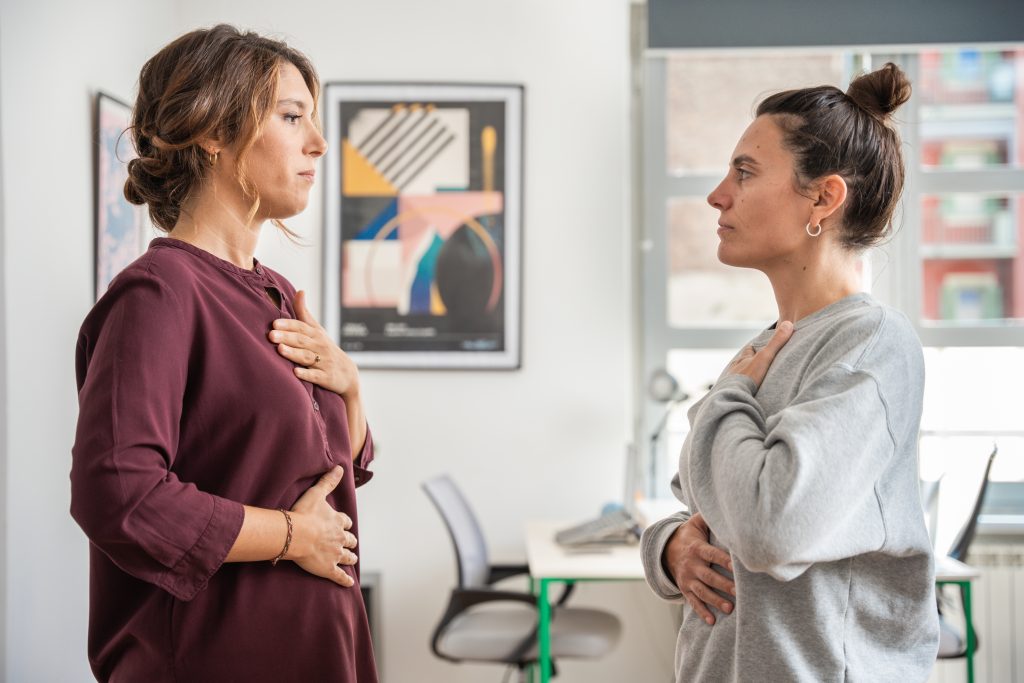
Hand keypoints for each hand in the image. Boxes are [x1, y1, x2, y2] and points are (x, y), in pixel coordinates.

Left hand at [270, 290, 359, 397]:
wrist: (347, 374)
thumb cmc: (326, 348)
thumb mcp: (317, 330)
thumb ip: (304, 312)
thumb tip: (299, 291)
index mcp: (316, 335)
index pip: (301, 327)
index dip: (288, 325)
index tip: (274, 323)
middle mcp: (320, 346)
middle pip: (301, 341)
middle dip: (287, 337)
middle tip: (271, 335)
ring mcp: (323, 362)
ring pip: (307, 357)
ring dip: (293, 353)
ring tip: (280, 350)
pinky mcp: (326, 377)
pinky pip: (316, 375)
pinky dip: (306, 374)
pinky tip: (295, 372)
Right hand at [288, 466, 358, 586]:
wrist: (295, 535)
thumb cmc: (303, 513)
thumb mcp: (317, 493)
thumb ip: (329, 481)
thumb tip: (340, 468)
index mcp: (337, 521)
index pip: (345, 522)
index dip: (345, 523)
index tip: (345, 524)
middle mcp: (340, 538)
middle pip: (349, 540)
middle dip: (350, 541)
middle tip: (350, 543)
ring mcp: (335, 554)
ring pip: (347, 557)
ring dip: (350, 558)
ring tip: (352, 559)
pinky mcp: (328, 568)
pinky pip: (339, 576)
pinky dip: (345, 580)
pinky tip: (350, 584)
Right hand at [664, 513, 734, 625]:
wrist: (666, 549)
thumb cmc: (689, 536)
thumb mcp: (695, 524)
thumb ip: (708, 518)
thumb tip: (724, 508)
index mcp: (697, 548)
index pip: (712, 554)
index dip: (724, 560)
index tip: (737, 566)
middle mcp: (691, 564)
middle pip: (709, 576)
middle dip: (724, 585)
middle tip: (738, 593)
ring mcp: (687, 578)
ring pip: (702, 591)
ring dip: (715, 600)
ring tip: (729, 608)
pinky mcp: (684, 588)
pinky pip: (693, 601)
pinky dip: (701, 611)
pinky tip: (711, 621)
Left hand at [726, 320, 793, 388]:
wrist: (733, 396)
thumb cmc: (748, 376)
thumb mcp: (765, 357)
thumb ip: (776, 343)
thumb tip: (789, 324)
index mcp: (743, 358)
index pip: (750, 349)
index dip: (757, 348)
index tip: (763, 347)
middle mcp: (735, 368)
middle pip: (745, 363)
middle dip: (751, 363)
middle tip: (759, 364)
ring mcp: (732, 381)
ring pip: (740, 376)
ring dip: (747, 377)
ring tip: (755, 380)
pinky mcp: (732, 393)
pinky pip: (738, 389)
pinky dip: (743, 388)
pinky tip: (747, 392)